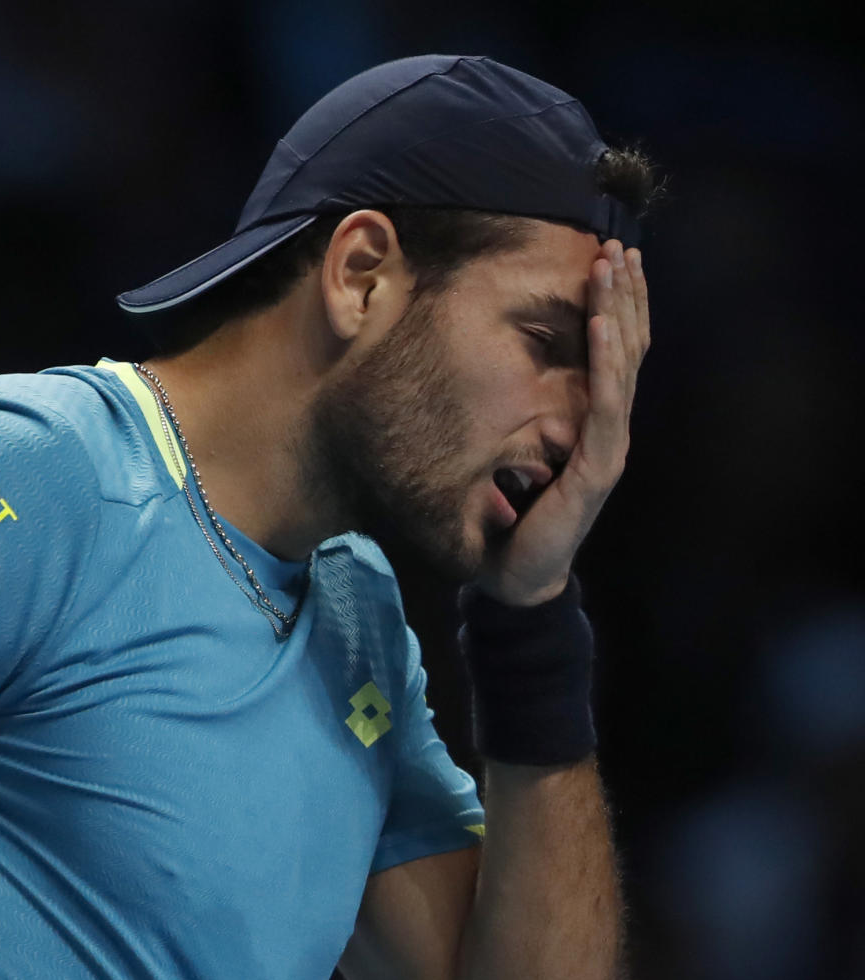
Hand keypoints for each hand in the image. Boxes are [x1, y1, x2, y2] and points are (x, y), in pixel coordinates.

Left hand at [475, 239, 650, 605]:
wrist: (520, 573)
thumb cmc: (519, 518)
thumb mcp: (523, 455)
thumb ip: (532, 419)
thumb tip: (511, 374)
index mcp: (597, 423)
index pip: (617, 354)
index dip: (619, 306)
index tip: (614, 259)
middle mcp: (612, 428)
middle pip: (629, 348)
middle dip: (626, 294)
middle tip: (621, 245)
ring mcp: (610, 446)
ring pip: (624, 365)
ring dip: (619, 311)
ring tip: (613, 267)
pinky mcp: (598, 465)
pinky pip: (607, 403)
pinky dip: (607, 361)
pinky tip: (604, 324)